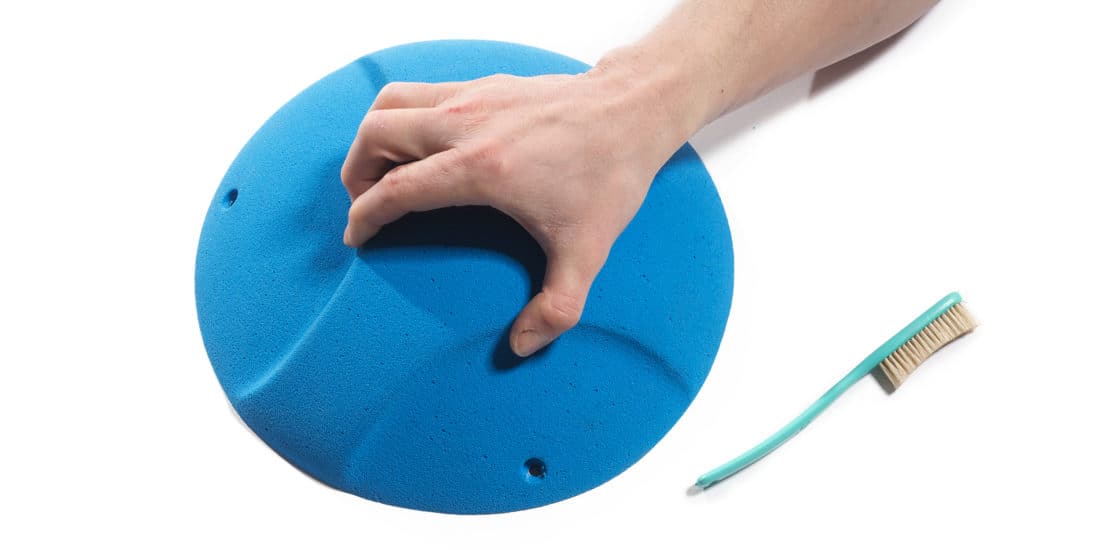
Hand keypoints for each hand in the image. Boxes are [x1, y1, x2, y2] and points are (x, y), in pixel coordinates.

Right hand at [341, 66, 689, 355]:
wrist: (634, 111)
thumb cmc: (610, 176)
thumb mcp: (589, 252)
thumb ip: (556, 308)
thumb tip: (522, 346)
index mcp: (481, 169)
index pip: (395, 190)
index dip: (365, 216)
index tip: (357, 236)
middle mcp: (467, 124)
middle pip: (376, 135)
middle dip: (356, 173)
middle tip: (364, 205)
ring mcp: (473, 96)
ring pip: (390, 102)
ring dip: (373, 137)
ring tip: (380, 171)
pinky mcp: (485, 82)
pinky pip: (421, 91)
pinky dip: (403, 115)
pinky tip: (423, 145)